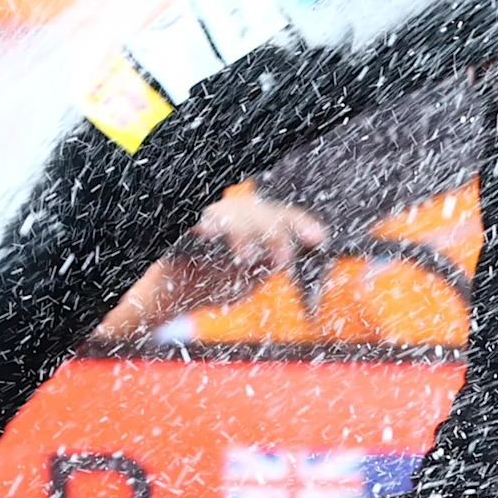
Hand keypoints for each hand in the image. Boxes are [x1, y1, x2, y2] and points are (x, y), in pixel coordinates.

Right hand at [189, 192, 329, 274]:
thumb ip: (269, 262)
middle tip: (284, 261)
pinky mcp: (191, 223)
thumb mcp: (251, 272)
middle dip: (275, 236)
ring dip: (243, 234)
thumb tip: (286, 260)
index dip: (303, 225)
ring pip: (234, 212)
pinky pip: (200, 218)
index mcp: (258, 222)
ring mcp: (213, 215)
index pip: (285, 216)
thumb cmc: (218, 276)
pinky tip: (207, 233)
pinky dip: (205, 224)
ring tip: (247, 258)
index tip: (320, 238)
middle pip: (261, 212)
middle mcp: (238, 213)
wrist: (177, 285)